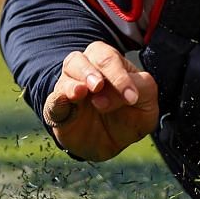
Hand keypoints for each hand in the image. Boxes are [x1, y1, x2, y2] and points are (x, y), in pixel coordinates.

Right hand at [41, 42, 159, 161]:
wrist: (108, 145)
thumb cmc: (129, 119)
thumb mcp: (146, 108)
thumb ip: (143, 91)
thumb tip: (117, 93)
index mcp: (113, 64)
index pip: (111, 58)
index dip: (121, 76)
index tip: (131, 98)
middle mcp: (91, 69)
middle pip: (92, 53)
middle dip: (95, 69)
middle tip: (99, 86)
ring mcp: (71, 86)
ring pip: (71, 66)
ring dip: (78, 77)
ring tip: (82, 91)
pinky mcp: (57, 109)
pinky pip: (53, 98)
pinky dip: (59, 98)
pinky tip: (67, 102)